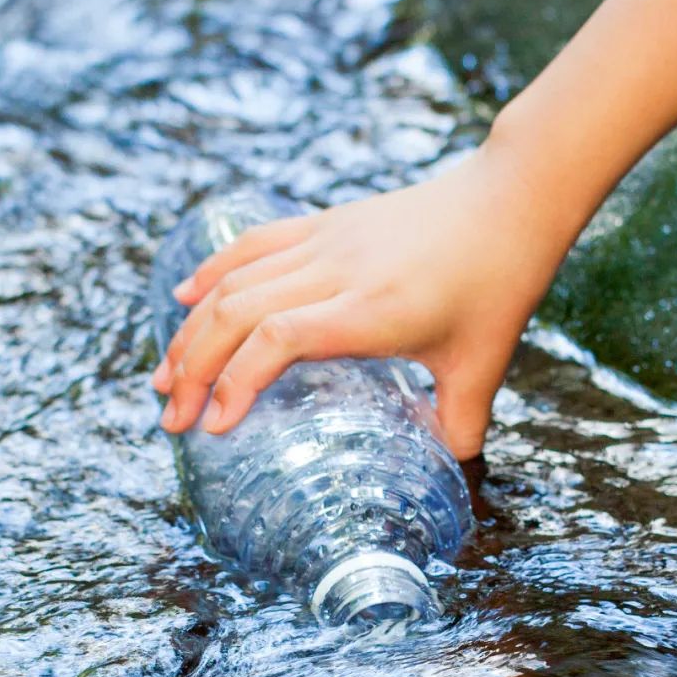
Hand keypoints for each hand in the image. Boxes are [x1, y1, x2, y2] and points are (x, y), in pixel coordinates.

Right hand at [153, 132, 571, 460]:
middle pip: (238, 313)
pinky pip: (254, 244)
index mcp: (372, 309)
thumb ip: (460, 426)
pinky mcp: (327, 223)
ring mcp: (327, 241)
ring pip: (235, 279)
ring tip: (165, 378)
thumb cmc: (500, 284)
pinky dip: (213, 272)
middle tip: (171, 418)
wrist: (511, 199)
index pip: (278, 338)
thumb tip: (447, 477)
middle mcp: (339, 270)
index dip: (236, 381)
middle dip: (194, 369)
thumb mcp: (484, 367)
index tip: (215, 426)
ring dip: (192, 330)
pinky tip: (185, 300)